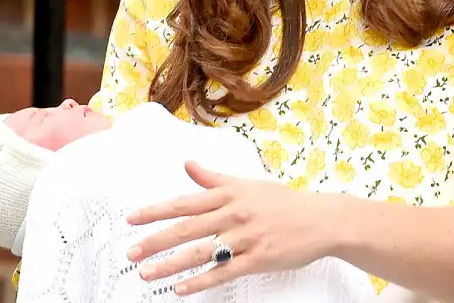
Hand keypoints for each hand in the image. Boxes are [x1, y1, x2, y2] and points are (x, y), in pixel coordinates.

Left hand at [125, 161, 340, 294]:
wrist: (322, 220)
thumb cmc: (284, 202)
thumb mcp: (249, 185)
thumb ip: (214, 179)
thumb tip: (188, 165)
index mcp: (231, 195)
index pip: (186, 202)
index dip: (157, 211)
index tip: (132, 219)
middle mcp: (235, 214)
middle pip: (188, 228)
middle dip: (156, 241)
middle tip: (131, 253)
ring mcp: (247, 237)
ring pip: (202, 252)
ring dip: (171, 264)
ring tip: (147, 273)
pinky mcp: (258, 258)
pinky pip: (224, 272)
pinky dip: (201, 281)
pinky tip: (182, 289)